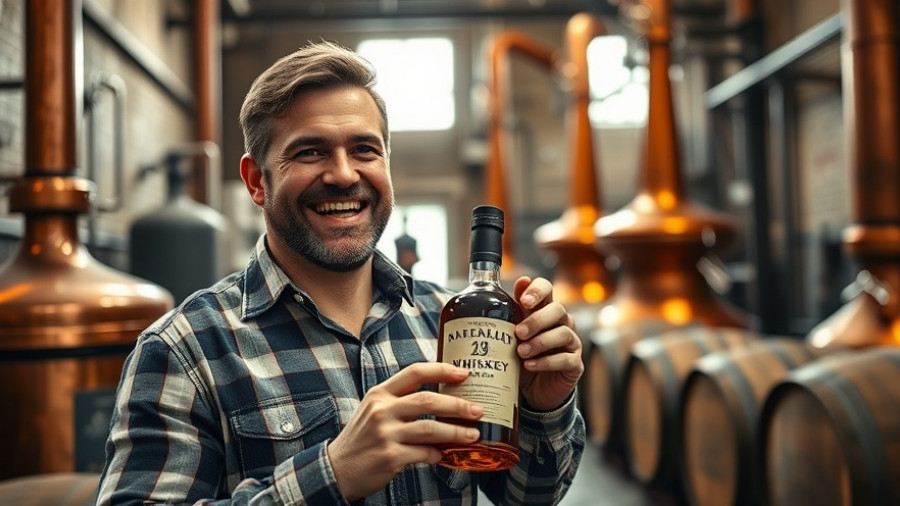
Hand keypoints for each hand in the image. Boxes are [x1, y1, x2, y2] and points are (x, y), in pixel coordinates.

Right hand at [327, 362, 483, 500]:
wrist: (337, 469)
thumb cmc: (362, 438)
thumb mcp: (374, 410)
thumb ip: (401, 401)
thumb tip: (441, 397)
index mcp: (380, 394)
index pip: (415, 372)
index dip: (443, 370)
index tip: (464, 374)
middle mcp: (382, 410)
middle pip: (428, 400)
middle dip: (458, 404)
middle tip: (477, 409)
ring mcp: (386, 434)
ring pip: (430, 428)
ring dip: (456, 432)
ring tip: (473, 434)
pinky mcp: (391, 456)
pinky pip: (425, 453)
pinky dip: (438, 454)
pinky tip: (443, 454)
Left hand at [513, 276, 582, 411]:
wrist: (533, 389)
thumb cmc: (522, 356)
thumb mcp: (513, 334)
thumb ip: (513, 311)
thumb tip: (519, 281)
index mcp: (544, 310)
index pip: (547, 288)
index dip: (537, 290)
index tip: (523, 301)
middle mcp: (561, 322)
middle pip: (558, 309)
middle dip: (537, 320)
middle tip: (518, 333)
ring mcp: (571, 343)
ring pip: (563, 333)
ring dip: (540, 342)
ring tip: (521, 352)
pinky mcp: (574, 364)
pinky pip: (566, 358)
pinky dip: (546, 361)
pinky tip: (530, 365)